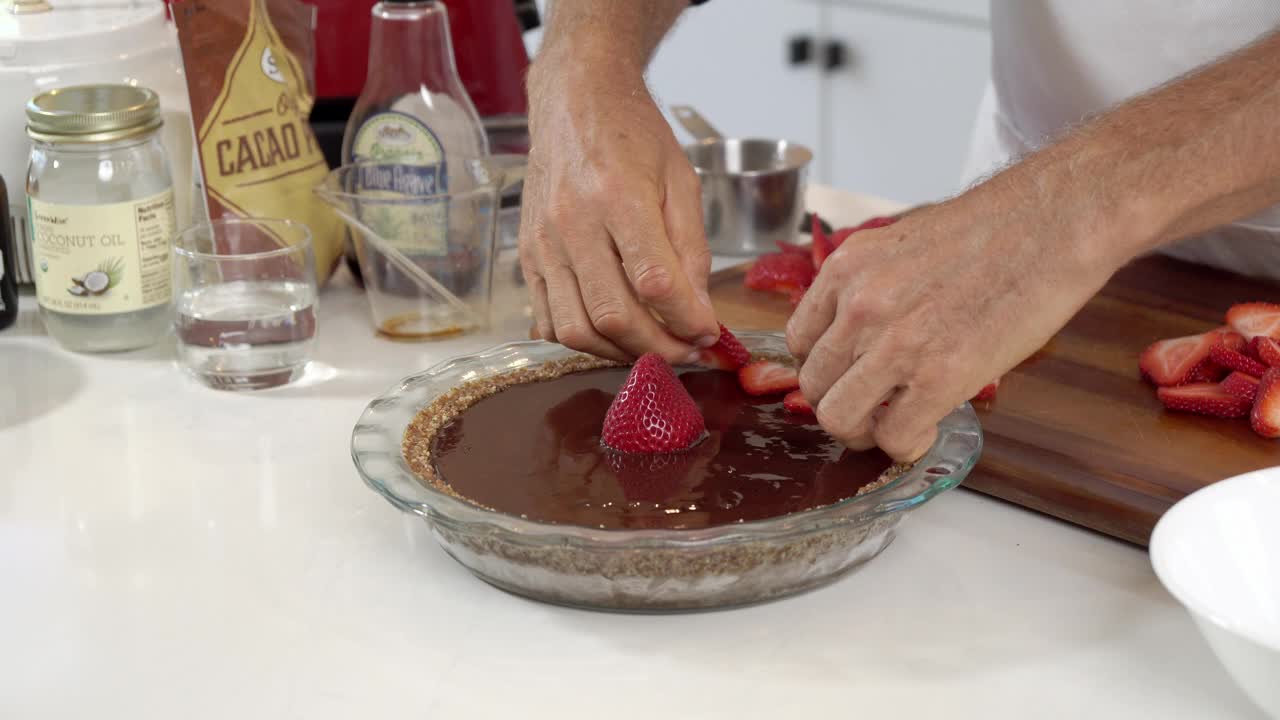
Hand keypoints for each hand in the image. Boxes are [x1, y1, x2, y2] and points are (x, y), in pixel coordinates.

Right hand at [518, 58, 718, 363]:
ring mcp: (543, 244)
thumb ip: (691, 249)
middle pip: (613, 315)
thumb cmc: (633, 136)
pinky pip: (548, 320)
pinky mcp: (527, 257)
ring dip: (619, 353)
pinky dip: (583, 341)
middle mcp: (573, 224)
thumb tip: (699, 313)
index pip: (653, 282)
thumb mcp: (681, 181)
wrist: (574, 103)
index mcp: (618, 197)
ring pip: (576, 329)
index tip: (709, 333)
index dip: (686, 320)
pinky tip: (612, 335)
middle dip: (658, 347)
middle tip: (688, 351)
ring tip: (652, 348)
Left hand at [786, 187, 1116, 460]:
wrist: (1054, 221)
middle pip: (813, 386)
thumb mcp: (902, 244)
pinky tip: (925, 430)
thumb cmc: (993, 229)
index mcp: (845, 269)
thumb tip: (858, 332)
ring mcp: (896, 342)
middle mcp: (859, 305)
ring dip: (864, 432)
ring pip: (839, 418)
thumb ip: (870, 287)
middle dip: (840, 404)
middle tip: (872, 408)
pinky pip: (894, 436)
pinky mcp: (941, 375)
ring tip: (893, 424)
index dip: (824, 368)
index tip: (850, 376)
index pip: (799, 342)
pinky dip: (904, 445)